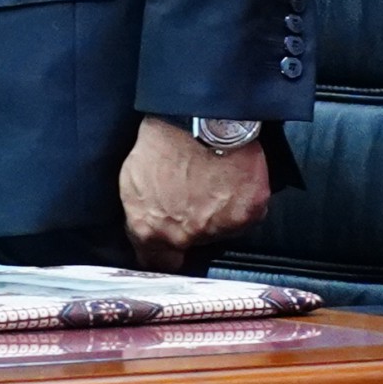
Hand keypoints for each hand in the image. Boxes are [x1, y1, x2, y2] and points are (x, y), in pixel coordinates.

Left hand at [121, 117, 271, 270]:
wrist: (200, 121)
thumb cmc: (161, 144)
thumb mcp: (132, 180)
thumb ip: (140, 213)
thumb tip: (146, 228)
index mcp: (151, 229)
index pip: (156, 263)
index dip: (161, 256)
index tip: (165, 252)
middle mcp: (186, 235)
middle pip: (192, 243)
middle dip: (191, 226)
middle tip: (193, 197)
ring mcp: (221, 227)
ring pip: (222, 229)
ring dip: (218, 212)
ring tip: (212, 182)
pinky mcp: (250, 213)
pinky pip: (246, 214)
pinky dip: (241, 201)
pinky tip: (231, 179)